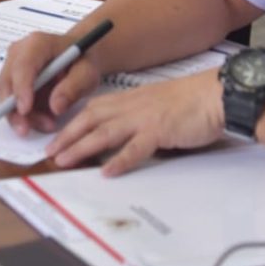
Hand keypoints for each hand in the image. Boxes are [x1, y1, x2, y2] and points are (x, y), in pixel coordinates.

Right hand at [0, 32, 103, 136]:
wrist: (79, 57)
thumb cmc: (82, 61)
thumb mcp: (87, 73)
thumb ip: (73, 87)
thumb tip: (55, 106)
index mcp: (37, 43)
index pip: (22, 66)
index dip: (21, 89)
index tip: (25, 110)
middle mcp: (19, 51)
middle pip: (7, 83)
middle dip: (15, 110)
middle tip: (28, 130)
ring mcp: (13, 65)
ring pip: (7, 96)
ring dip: (23, 116)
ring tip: (48, 124)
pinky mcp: (13, 79)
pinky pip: (11, 101)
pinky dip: (25, 115)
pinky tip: (44, 120)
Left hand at [45, 70, 224, 175]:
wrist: (215, 94)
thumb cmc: (190, 101)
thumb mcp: (155, 104)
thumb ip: (136, 116)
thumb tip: (119, 135)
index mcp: (129, 99)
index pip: (92, 110)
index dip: (72, 123)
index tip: (56, 137)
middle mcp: (132, 106)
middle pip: (91, 119)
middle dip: (67, 135)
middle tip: (49, 152)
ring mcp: (144, 118)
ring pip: (105, 132)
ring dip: (81, 146)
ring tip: (64, 160)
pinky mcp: (160, 130)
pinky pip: (136, 147)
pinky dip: (120, 159)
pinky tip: (106, 171)